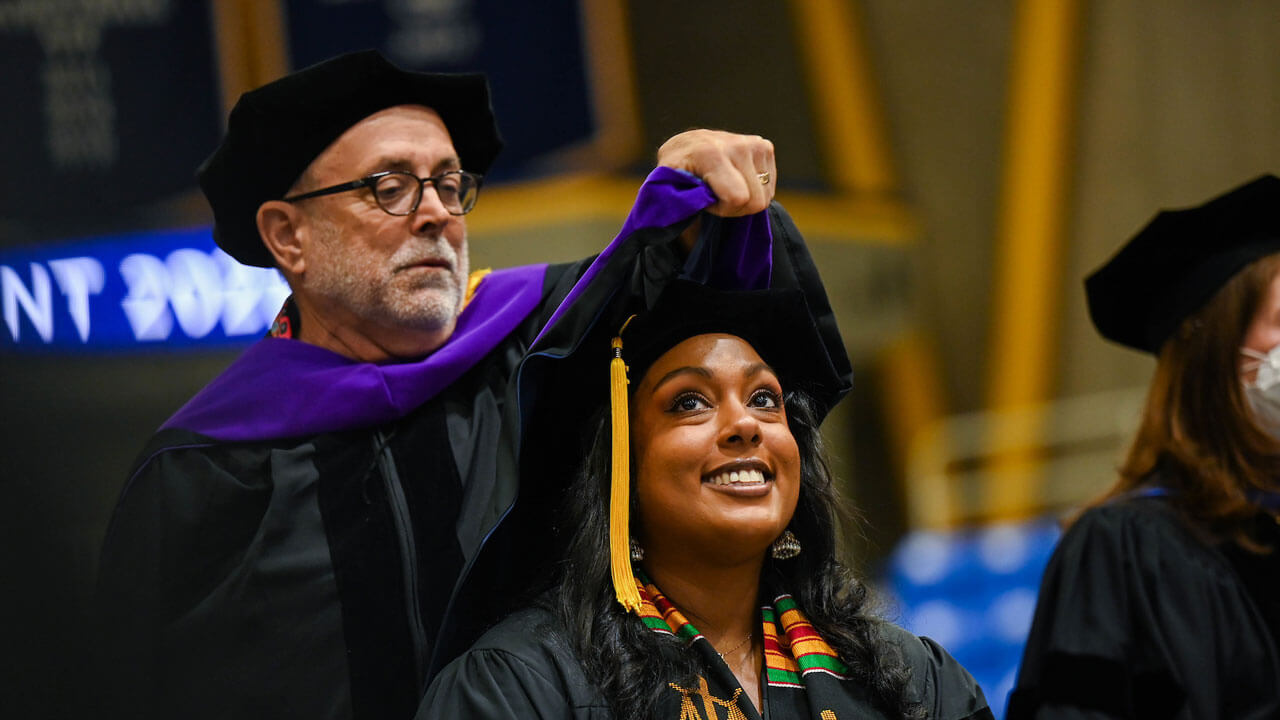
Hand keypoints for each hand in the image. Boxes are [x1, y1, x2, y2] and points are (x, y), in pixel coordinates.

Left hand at [657, 129, 775, 216]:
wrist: (687, 145)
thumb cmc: (676, 171)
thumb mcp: (667, 185)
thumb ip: (676, 198)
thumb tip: (691, 207)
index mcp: (711, 154)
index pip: (738, 198)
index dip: (722, 209)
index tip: (706, 200)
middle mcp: (737, 145)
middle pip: (755, 202)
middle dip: (735, 208)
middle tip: (716, 197)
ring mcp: (755, 144)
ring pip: (765, 197)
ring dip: (745, 200)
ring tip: (725, 187)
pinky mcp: (765, 147)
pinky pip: (769, 188)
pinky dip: (754, 190)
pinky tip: (736, 180)